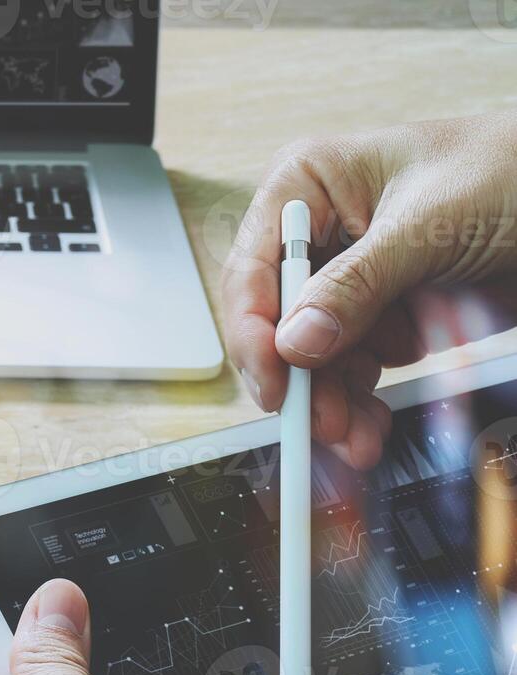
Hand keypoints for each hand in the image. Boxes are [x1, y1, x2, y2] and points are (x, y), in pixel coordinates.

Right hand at [223, 111, 516, 467]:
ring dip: (330, 401)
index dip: (256, 331)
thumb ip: (357, 283)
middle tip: (320, 424)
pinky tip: (368, 423)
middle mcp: (321, 233)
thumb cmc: (514, 167)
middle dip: (299, 379)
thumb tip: (294, 341)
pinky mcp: (384, 311)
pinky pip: (352, 367)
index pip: (254, 268)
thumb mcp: (430, 224)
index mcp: (309, 185)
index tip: (275, 382)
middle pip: (278, 322)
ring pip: (313, 356)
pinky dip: (359, 400)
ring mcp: (351, 276)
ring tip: (354, 437)